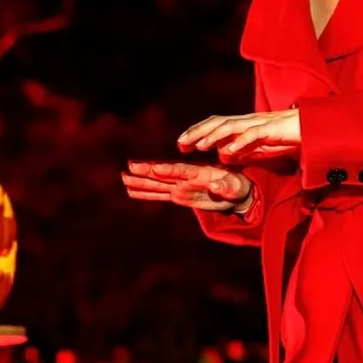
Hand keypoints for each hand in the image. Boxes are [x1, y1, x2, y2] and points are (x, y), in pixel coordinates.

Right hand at [122, 161, 253, 212]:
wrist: (237, 190)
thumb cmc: (239, 186)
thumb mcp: (237, 187)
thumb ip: (226, 186)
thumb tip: (215, 185)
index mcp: (201, 173)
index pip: (181, 170)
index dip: (167, 169)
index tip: (153, 167)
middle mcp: (187, 178)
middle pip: (163, 174)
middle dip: (147, 171)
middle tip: (129, 167)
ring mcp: (182, 186)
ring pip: (158, 184)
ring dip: (141, 182)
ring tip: (123, 178)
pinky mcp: (180, 195)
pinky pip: (160, 194)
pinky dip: (146, 194)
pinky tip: (131, 192)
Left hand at [177, 109, 300, 160]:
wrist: (314, 128)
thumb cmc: (288, 136)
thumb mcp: (260, 147)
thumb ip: (243, 149)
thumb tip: (223, 154)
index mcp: (244, 125)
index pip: (216, 125)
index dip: (197, 132)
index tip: (181, 143)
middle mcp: (248, 121)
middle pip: (217, 123)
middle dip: (197, 132)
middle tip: (180, 143)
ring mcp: (259, 123)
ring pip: (231, 126)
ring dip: (213, 136)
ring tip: (199, 146)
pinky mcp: (272, 129)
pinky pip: (253, 134)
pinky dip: (239, 142)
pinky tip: (227, 151)